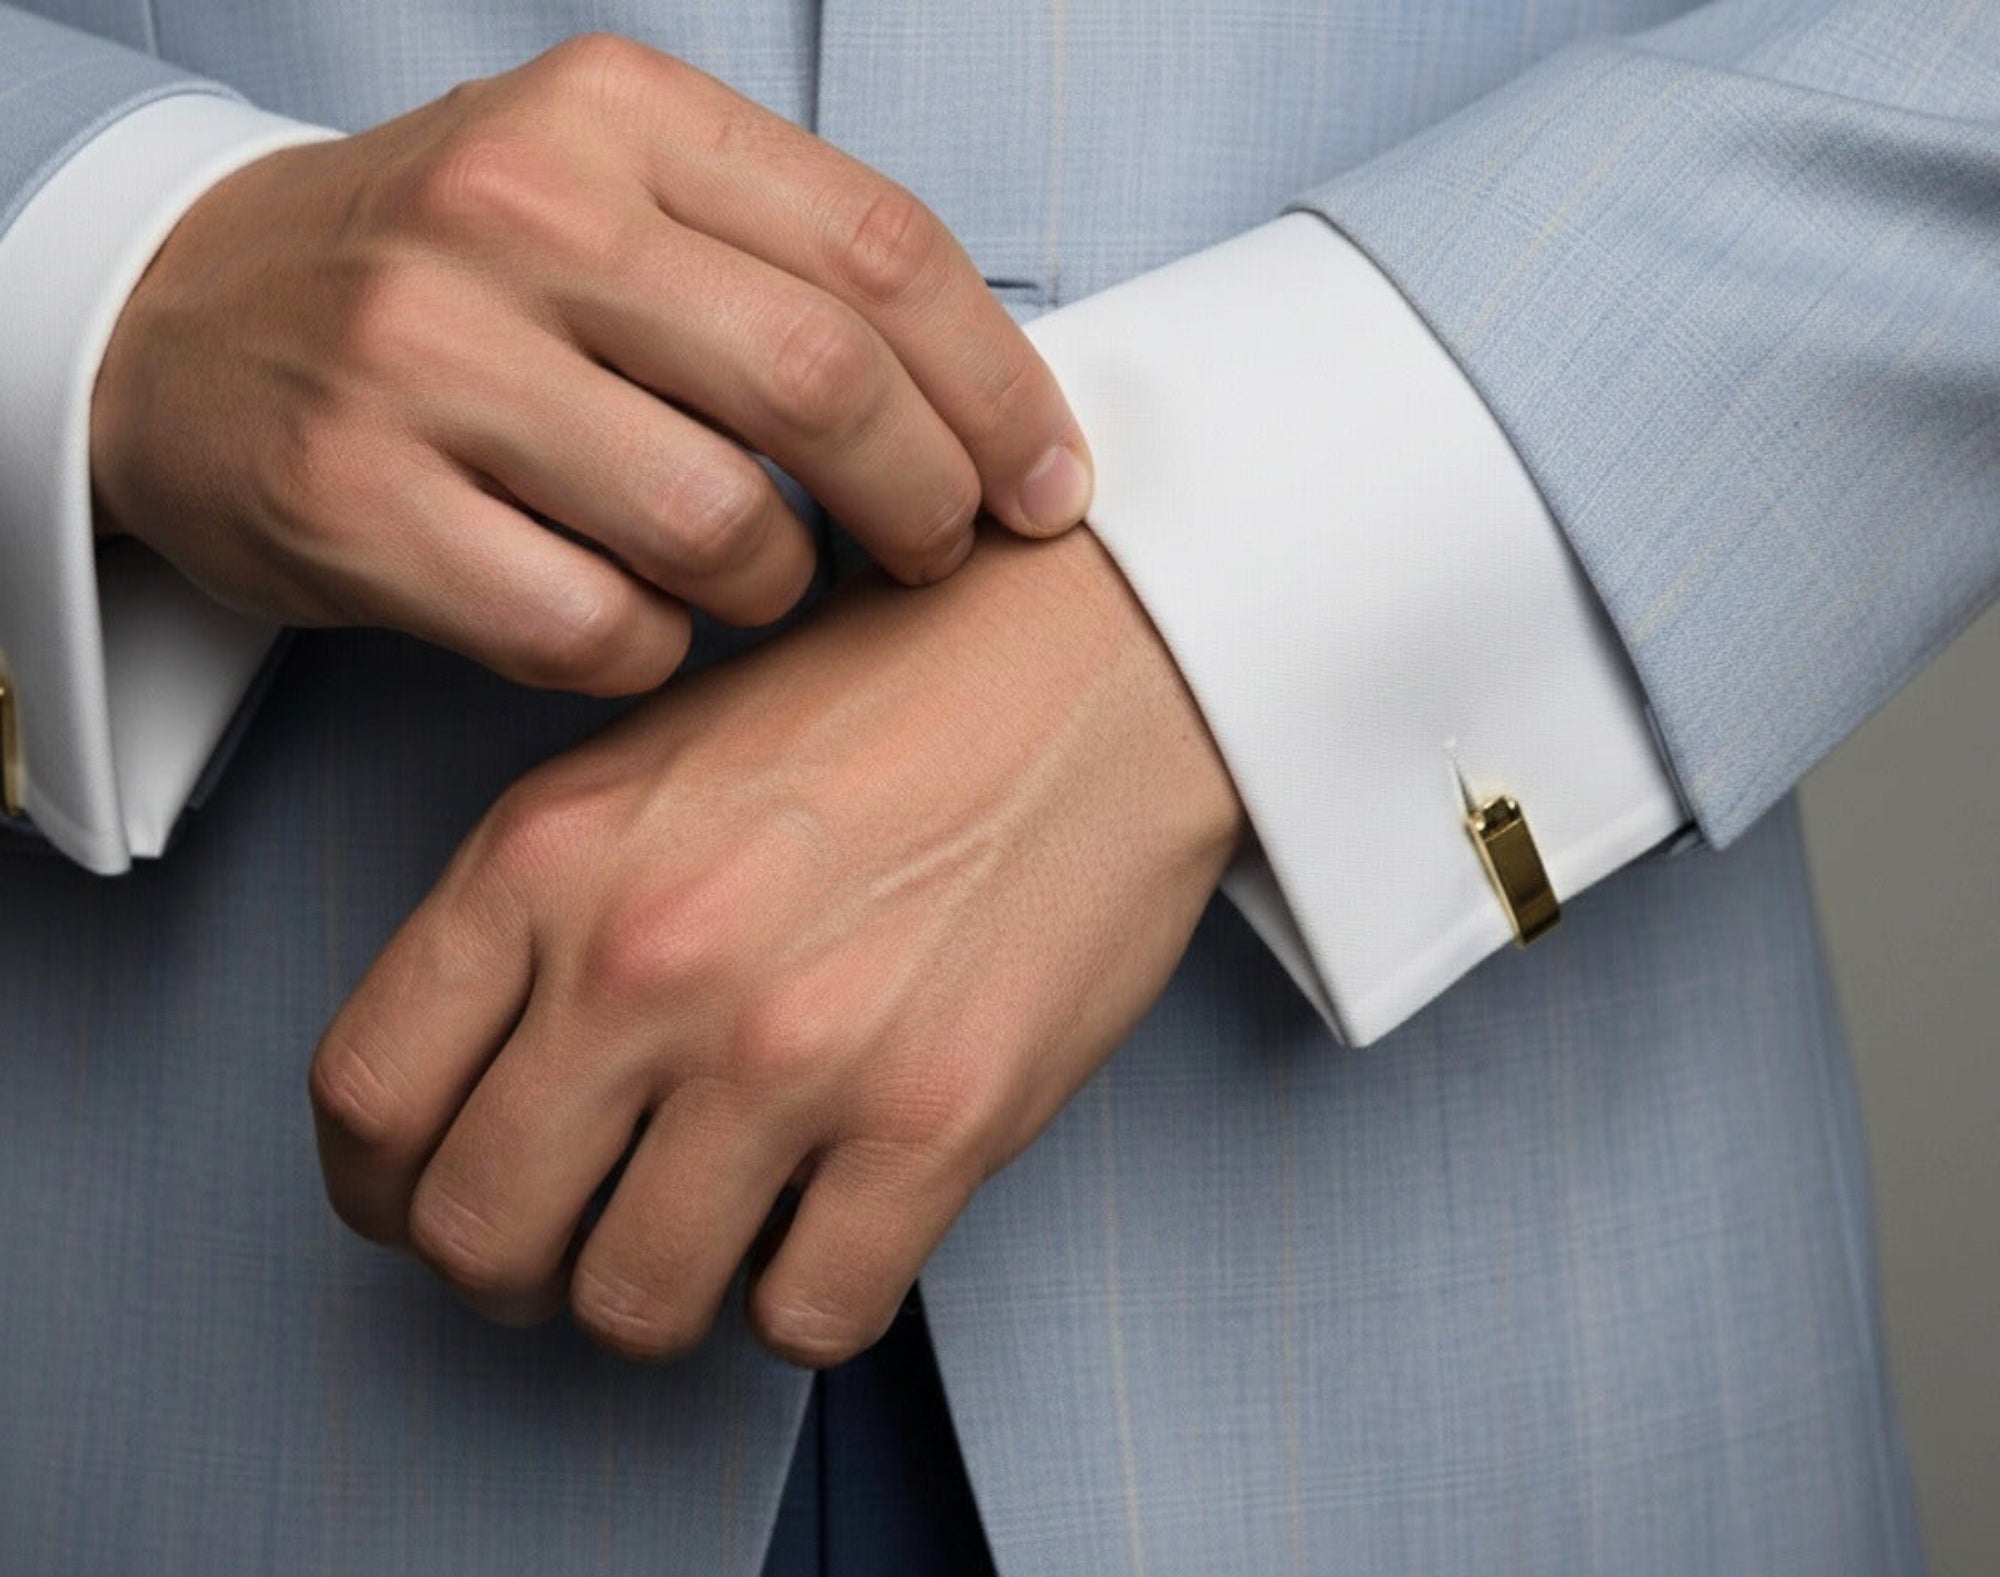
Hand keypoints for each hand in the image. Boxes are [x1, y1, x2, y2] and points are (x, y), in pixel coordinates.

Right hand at [91, 34, 1090, 695]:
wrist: (184, 320)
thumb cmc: (451, 277)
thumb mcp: (608, 189)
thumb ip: (781, 261)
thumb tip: (988, 406)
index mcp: (616, 115)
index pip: (881, 250)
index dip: (1001, 389)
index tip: (1049, 484)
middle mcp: (519, 212)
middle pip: (822, 384)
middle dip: (925, 501)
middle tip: (935, 552)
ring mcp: (424, 357)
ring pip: (718, 527)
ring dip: (778, 589)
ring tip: (757, 581)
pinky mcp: (358, 503)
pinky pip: (596, 628)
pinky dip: (654, 651)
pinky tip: (640, 620)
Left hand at [309, 529, 1243, 1363]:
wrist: (1094, 663)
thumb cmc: (888, 701)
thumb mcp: (652, 759)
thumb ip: (540, 913)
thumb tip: (482, 1087)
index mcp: (551, 855)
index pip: (367, 1094)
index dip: (383, 1184)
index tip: (427, 1197)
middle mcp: (647, 959)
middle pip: (476, 1232)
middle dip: (512, 1270)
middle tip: (573, 1238)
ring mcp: (790, 1050)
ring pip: (632, 1305)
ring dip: (663, 1293)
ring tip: (718, 1228)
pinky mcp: (933, 1121)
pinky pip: (807, 1321)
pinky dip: (807, 1301)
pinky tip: (834, 1221)